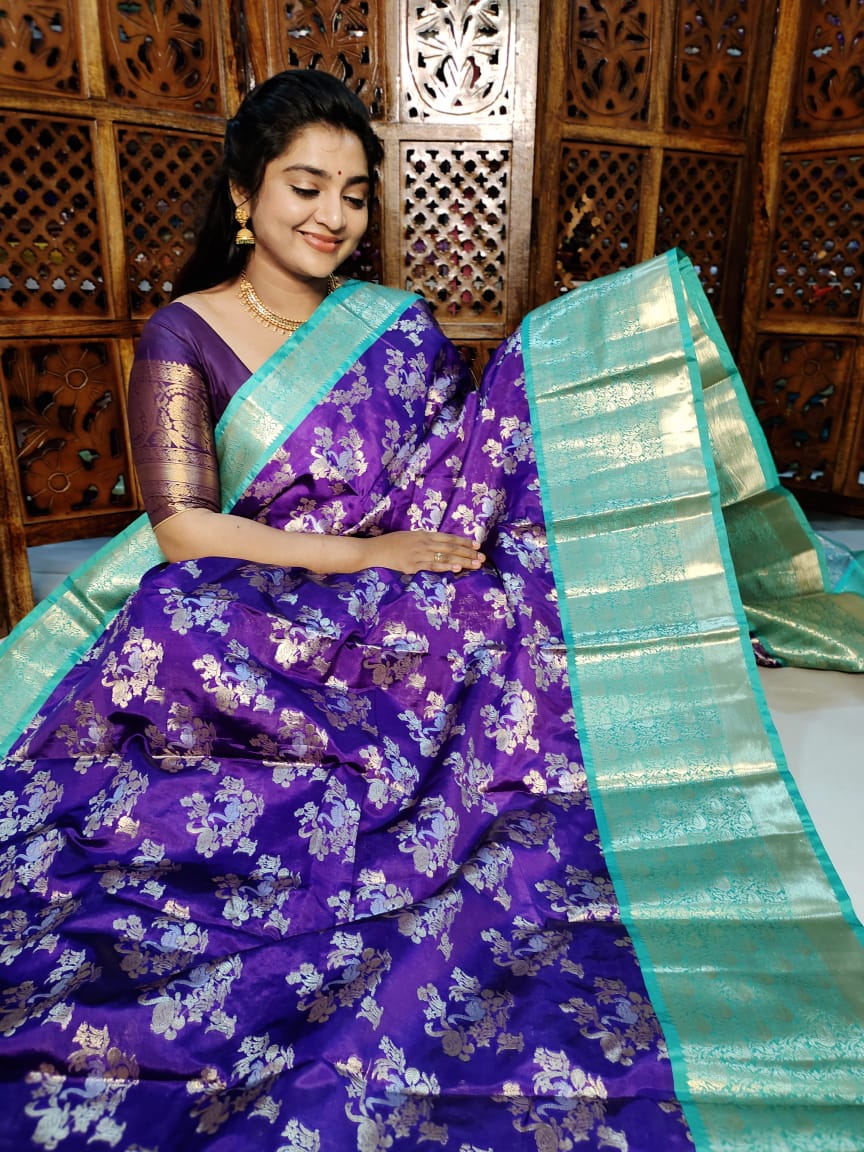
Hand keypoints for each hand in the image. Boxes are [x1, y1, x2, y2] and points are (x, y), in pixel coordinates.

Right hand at [362, 531, 484, 574]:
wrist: (375, 550)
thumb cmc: (393, 543)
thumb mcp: (411, 537)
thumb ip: (426, 540)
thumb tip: (442, 546)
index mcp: (424, 535)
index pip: (449, 538)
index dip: (464, 542)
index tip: (477, 545)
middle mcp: (424, 543)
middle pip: (450, 548)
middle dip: (468, 553)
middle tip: (482, 557)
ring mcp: (419, 554)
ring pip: (445, 557)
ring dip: (462, 561)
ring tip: (476, 564)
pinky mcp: (413, 566)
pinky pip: (432, 566)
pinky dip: (446, 567)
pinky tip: (457, 568)